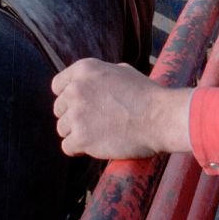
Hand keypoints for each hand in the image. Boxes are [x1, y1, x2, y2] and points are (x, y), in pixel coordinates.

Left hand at [51, 59, 192, 160]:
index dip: (68, 98)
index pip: (58, 86)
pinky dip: (79, 150)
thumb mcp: (121, 71)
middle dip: (73, 117)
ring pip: (62, 129)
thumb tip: (86, 83)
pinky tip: (96, 146)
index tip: (79, 106)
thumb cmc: (146, 95)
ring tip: (99, 134)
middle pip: (59, 109)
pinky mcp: (81, 138)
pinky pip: (67, 147)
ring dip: (77, 133)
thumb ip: (97, 76)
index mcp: (84, 69)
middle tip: (95, 123)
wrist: (160, 117)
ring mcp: (77, 114)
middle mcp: (76, 89)